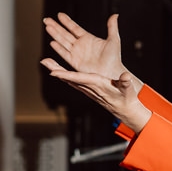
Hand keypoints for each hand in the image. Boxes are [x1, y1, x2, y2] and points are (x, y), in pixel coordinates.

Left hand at [41, 13, 151, 132]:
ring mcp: (86, 89)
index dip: (66, 75)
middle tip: (44, 61)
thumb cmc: (126, 97)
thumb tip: (125, 76)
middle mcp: (89, 87)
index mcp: (97, 84)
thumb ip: (126, 82)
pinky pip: (72, 81)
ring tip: (46, 61)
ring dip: (57, 70)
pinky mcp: (87, 89)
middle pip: (68, 77)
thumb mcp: (128, 89)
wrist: (124, 109)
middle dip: (56, 69)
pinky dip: (64, 74)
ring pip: (68, 78)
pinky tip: (57, 70)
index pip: (79, 79)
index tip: (54, 72)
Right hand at [42, 12, 126, 81]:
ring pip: (63, 41)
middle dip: (55, 26)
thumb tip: (115, 15)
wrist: (111, 72)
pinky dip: (59, 48)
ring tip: (47, 27)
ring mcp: (77, 53)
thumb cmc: (114, 58)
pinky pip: (65, 54)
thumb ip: (112, 27)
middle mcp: (80, 45)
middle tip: (46, 19)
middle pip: (65, 34)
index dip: (67, 21)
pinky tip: (52, 42)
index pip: (74, 28)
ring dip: (55, 34)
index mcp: (88, 39)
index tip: (59, 14)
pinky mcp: (75, 62)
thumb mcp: (114, 40)